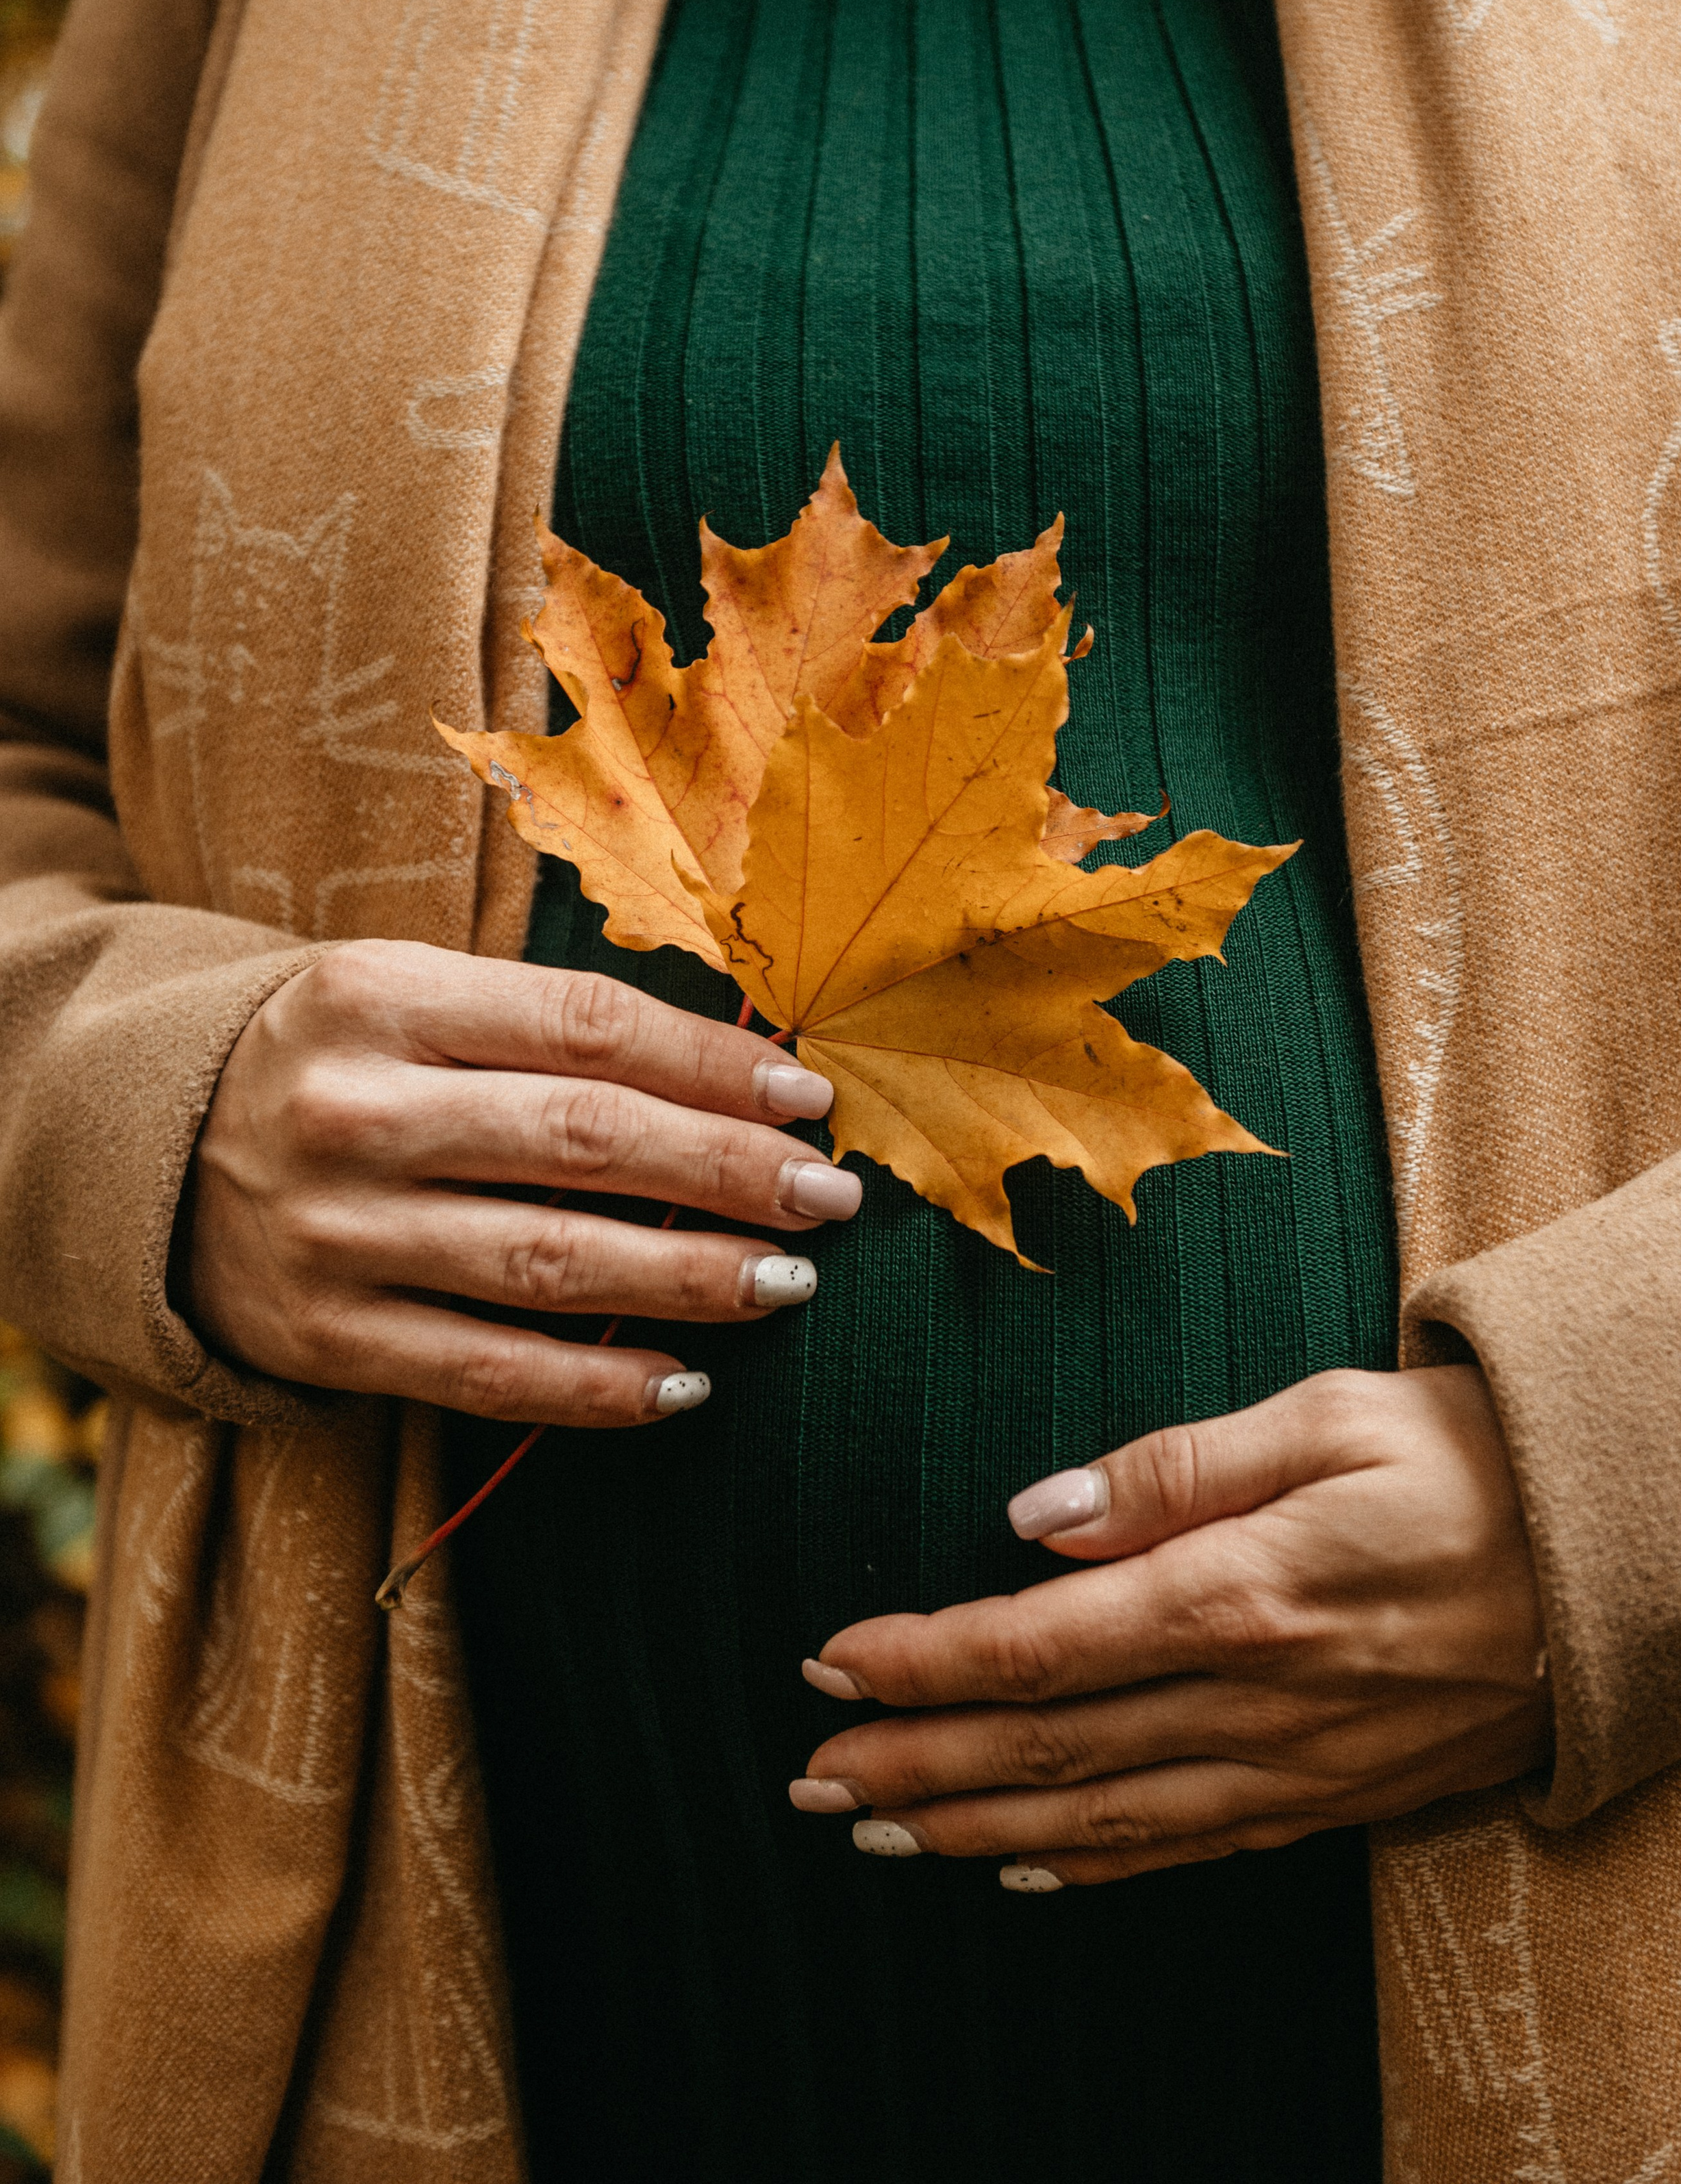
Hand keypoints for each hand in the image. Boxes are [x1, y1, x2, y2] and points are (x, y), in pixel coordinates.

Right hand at [187, 939, 859, 1427]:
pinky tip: (686, 1381)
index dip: (712, 1067)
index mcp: (381, 996)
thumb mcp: (415, 998)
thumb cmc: (339, 1060)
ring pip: (547, 1265)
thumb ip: (549, 1024)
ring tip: (786, 1283)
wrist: (151, 1152)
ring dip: (686, 1280)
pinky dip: (595, 1387)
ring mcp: (331, 1232)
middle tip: (827, 1196)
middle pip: (582, 1143)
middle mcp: (350, 1110)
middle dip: (725, 1173)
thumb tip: (742, 1075)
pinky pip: (484, 1373)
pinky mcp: (321, 1336)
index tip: (808, 1101)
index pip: (587, 1028)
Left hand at [791, 1366, 1550, 1884]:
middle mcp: (1255, 1699)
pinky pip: (1188, 1849)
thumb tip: (1037, 1513)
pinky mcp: (1332, 1795)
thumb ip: (1174, 1468)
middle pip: (1047, 1750)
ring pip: (1103, 1819)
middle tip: (810, 1777)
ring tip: (877, 1830)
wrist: (1607, 1554)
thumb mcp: (1323, 1415)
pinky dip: (1093, 1868)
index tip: (830, 1659)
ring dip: (977, 1830)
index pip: (1040, 1646)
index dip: (923, 1662)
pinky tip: (1023, 1872)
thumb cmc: (1458, 1456)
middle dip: (914, 1764)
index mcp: (1239, 1591)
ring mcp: (1294, 1764)